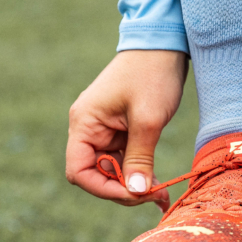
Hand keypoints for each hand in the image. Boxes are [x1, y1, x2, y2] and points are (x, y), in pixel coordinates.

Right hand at [65, 50, 187, 212]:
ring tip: (161, 194)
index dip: (103, 189)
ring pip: (111, 171)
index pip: (79, 171)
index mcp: (84, 123)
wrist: (163, 44)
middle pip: (95, 175)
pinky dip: (139, 173)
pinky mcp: (119, 131)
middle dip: (123, 190)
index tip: (134, 194)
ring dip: (134, 185)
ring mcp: (103, 130)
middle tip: (156, 196)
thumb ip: (140, 158)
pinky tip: (158, 185)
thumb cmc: (152, 74)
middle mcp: (88, 129)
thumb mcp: (148, 119)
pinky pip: (123, 160)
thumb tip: (136, 192)